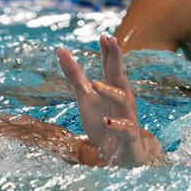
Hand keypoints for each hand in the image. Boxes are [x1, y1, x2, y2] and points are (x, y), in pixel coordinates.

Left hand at [57, 35, 162, 166]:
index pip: (110, 66)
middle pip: (120, 76)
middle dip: (116, 59)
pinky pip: (125, 129)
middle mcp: (123, 99)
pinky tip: (106, 121)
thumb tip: (62, 50)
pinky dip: (116, 124)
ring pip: (123, 100)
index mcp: (113, 88)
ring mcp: (127, 117)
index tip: (104, 36)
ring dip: (109, 91)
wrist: (119, 154)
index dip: (108, 51)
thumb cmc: (103, 120)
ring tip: (95, 84)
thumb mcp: (85, 97)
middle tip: (113, 41)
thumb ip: (75, 75)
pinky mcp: (128, 136)